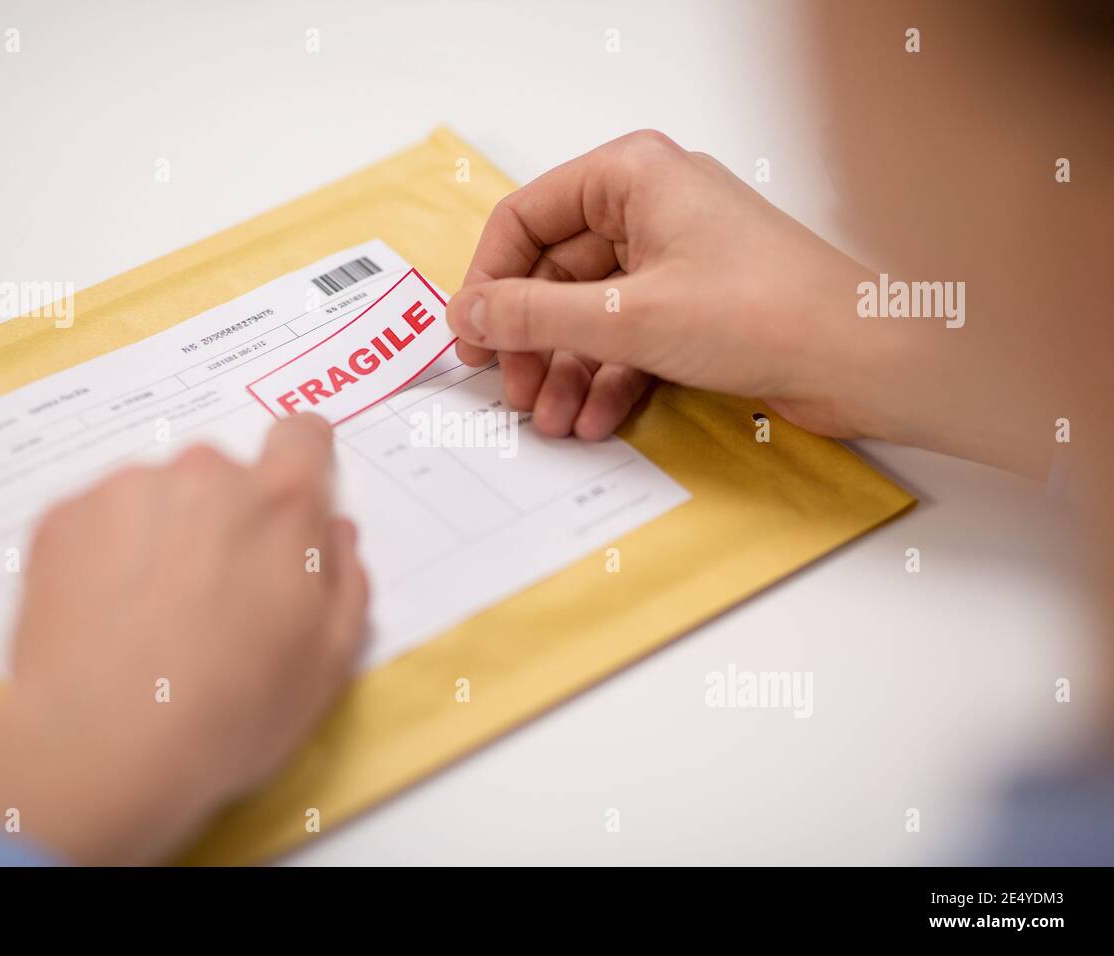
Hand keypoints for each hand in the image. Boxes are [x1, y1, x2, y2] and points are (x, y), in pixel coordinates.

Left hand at [0, 414, 367, 863]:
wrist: (98, 746)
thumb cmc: (233, 711)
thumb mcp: (329, 660)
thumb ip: (345, 579)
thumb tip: (333, 532)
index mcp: (279, 502)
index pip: (302, 436)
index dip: (301, 465)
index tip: (287, 509)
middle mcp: (203, 474)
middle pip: (225, 475)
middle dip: (226, 519)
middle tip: (211, 597)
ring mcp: (125, 489)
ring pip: (158, 496)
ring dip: (163, 534)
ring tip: (149, 616)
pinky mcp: (61, 517)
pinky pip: (100, 520)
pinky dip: (105, 555)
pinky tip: (104, 619)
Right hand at [446, 129, 903, 443]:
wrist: (865, 360)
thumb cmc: (764, 312)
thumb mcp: (627, 318)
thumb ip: (534, 317)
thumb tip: (469, 314)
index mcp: (631, 175)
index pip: (525, 218)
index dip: (489, 282)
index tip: (472, 340)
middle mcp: (650, 206)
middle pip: (555, 273)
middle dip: (532, 341)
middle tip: (514, 392)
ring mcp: (675, 257)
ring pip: (591, 313)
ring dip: (567, 370)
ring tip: (555, 420)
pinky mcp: (696, 304)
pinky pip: (629, 336)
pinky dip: (610, 378)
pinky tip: (597, 419)